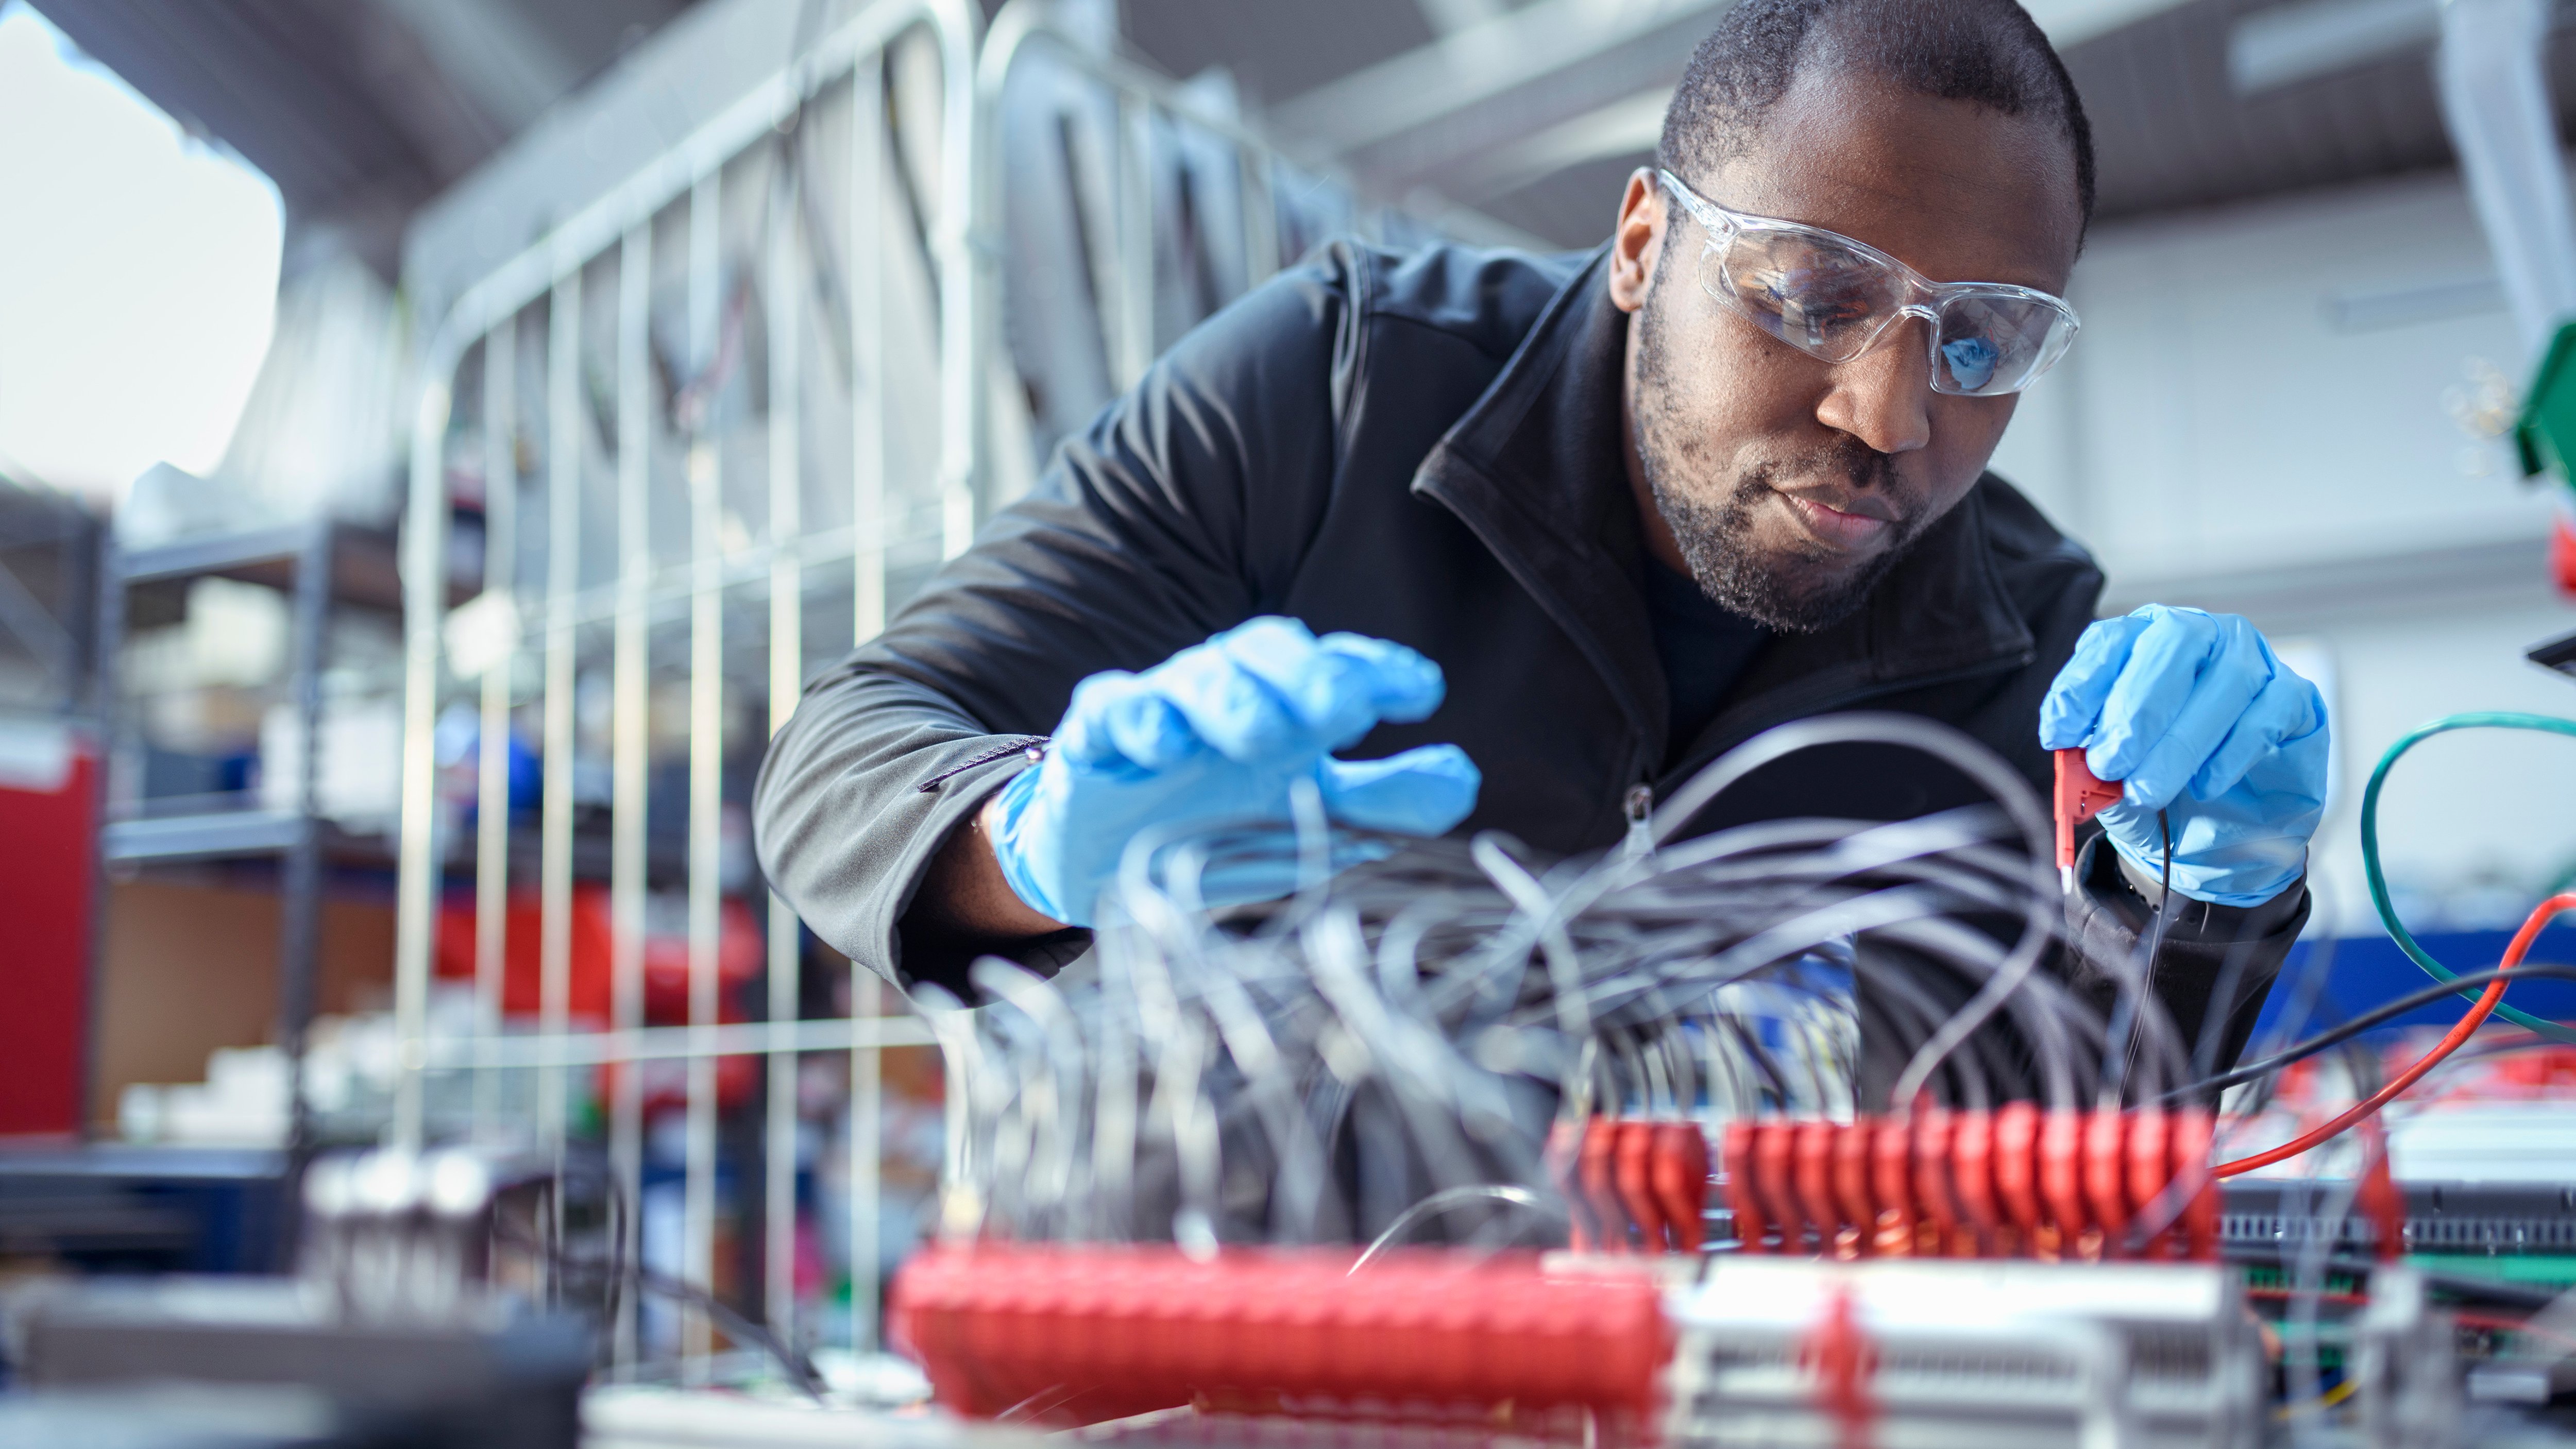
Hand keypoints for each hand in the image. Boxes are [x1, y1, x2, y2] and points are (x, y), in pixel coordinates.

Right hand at [984, 616, 1481, 925]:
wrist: (1105, 857)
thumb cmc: (1220, 821)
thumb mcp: (1309, 818)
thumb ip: (1384, 801)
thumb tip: (1463, 783)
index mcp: (1287, 703)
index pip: (1338, 666)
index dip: (1381, 670)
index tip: (1425, 692)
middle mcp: (1230, 689)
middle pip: (1270, 652)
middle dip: (1311, 675)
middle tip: (1347, 709)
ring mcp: (1163, 705)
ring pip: (1199, 677)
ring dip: (1233, 700)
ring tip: (1261, 737)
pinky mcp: (1098, 732)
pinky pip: (1115, 709)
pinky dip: (1140, 721)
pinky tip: (1164, 745)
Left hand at [2038, 605, 2327, 906]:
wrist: (2223, 829)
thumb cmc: (2162, 787)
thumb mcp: (2115, 783)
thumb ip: (2094, 772)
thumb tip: (2078, 769)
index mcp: (2143, 642)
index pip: (2109, 641)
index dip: (2082, 684)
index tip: (2059, 734)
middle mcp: (2200, 637)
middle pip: (2172, 642)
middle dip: (2134, 708)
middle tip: (2108, 763)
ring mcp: (2253, 661)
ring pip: (2226, 679)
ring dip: (2179, 740)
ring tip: (2147, 789)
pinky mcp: (2295, 698)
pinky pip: (2268, 712)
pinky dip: (2231, 751)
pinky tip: (2205, 785)